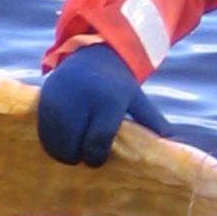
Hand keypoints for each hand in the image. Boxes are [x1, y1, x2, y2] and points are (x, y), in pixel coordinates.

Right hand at [37, 43, 170, 165]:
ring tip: (72, 151)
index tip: (97, 160)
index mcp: (109, 100)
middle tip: (84, 156)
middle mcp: (83, 98)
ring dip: (63, 152)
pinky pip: (44, 133)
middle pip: (75, 144)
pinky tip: (60, 142)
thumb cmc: (116, 84)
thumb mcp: (136, 98)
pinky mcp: (44, 100)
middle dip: (79, 156)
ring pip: (56, 142)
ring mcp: (60, 99)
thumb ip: (151, 121)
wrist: (90, 54)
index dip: (97, 157)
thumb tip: (173, 144)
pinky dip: (50, 143)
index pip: (99, 140)